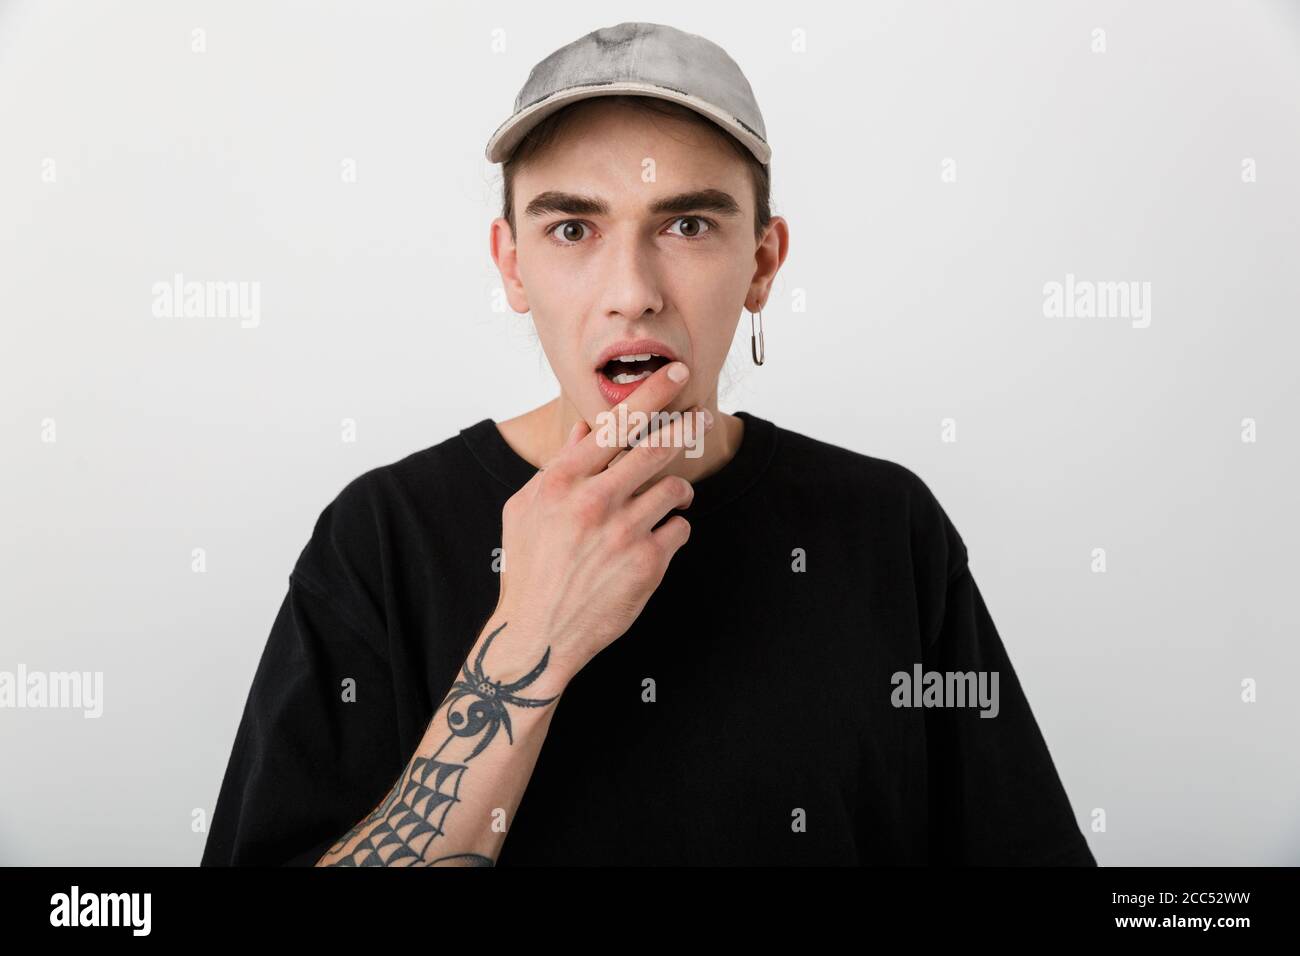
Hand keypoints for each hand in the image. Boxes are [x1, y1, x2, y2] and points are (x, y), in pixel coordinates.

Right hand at [495, 362, 713, 676]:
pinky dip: (672, 531)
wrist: (538, 634)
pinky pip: (679, 529)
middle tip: (700, 418)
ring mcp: (623, 533)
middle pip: (656, 448)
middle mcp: (593, 502)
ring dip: (675, 492)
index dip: (651, 394)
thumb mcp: (526, 510)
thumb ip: (559, 466)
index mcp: (561, 483)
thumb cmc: (529, 569)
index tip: (675, 375)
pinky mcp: (647, 564)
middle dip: (684, 429)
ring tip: (663, 503)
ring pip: (675, 489)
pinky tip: (652, 542)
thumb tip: (586, 428)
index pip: (614, 424)